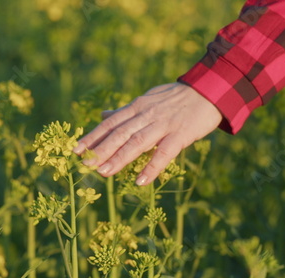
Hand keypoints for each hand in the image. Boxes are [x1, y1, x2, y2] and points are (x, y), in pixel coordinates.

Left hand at [73, 82, 221, 185]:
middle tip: (84, 164)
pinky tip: (140, 181)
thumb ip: (125, 111)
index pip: (110, 123)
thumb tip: (103, 115)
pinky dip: (152, 167)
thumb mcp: (147, 99)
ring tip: (103, 173)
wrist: (209, 91)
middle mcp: (146, 115)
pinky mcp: (181, 134)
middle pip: (120, 133)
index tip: (75, 150)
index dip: (93, 137)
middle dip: (100, 149)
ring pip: (137, 142)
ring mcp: (163, 124)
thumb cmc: (175, 98)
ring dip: (119, 158)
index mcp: (137, 107)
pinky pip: (164, 152)